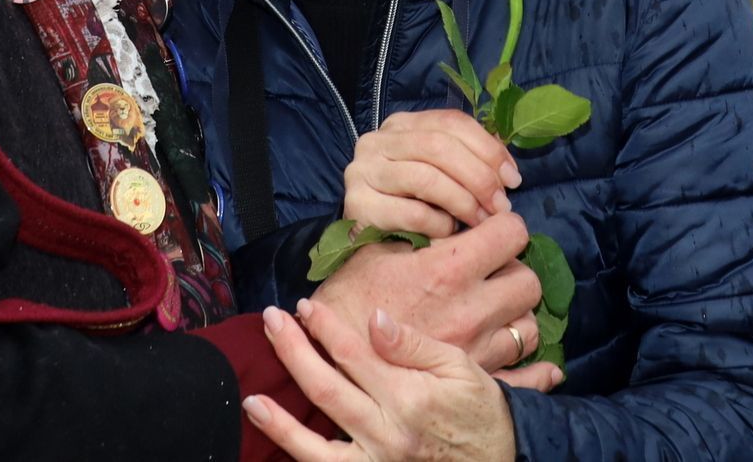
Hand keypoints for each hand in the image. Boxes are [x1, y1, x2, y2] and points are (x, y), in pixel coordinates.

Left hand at [246, 300, 558, 459]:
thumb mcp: (459, 366)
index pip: (353, 355)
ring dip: (281, 423)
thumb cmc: (479, 408)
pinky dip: (300, 456)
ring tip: (251, 400)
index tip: (303, 306)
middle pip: (326, 389)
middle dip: (293, 352)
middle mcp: (388, 433)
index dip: (324, 328)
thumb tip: (375, 318)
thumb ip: (413, 344)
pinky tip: (278, 442)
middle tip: (270, 321)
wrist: (502, 460)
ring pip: (317, 446)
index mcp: (410, 397)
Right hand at [309, 212, 539, 371]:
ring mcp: (478, 352)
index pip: (510, 233)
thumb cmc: (347, 302)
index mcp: (448, 270)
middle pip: (528, 281)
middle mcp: (471, 311)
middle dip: (514, 271)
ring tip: (493, 311)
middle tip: (492, 272)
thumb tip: (449, 218)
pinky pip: (526, 378)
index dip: (504, 226)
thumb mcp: (375, 252)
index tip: (491, 231)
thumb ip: (419, 231)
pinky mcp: (477, 385)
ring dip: (515, 316)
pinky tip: (535, 365)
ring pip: (529, 328)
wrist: (329, 362)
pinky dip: (532, 368)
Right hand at [344, 110, 520, 236]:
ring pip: (426, 178)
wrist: (367, 249)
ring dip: (464, 201)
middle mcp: (376, 141)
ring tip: (482, 222)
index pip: (451, 122)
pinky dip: (439, 224)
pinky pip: (412, 212)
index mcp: (400, 125)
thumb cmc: (412, 206)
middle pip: (439, 146)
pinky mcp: (358, 205)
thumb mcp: (439, 175)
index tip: (513, 179)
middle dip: (479, 177)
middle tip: (501, 206)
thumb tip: (507, 170)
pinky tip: (448, 234)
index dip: (488, 148)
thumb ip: (469, 161)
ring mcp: (362, 171)